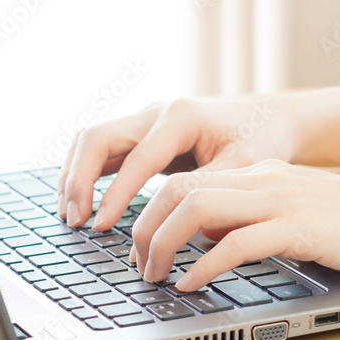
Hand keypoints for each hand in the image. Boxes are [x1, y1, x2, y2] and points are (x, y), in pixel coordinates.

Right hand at [56, 97, 294, 228]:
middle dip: (78, 179)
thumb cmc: (261, 139)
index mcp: (181, 118)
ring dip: (74, 176)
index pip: (136, 159)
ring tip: (70, 216)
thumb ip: (211, 189)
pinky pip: (104, 149)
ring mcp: (147, 120)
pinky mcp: (144, 134)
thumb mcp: (246, 165)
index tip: (100, 226)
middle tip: (75, 220)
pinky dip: (86, 173)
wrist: (269, 117)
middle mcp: (157, 112)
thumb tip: (181, 225)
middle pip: (97, 137)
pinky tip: (81, 202)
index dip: (115, 194)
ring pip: (92, 140)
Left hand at [130, 159, 339, 290]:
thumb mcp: (301, 213)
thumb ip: (257, 219)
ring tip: (154, 276)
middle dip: (142, 228)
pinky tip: (191, 285)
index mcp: (263, 174)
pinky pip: (235, 243)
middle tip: (135, 265)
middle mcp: (265, 180)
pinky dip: (203, 266)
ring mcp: (282, 201)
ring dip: (161, 244)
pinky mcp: (300, 229)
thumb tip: (210, 239)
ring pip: (195, 209)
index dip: (151, 213)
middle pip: (178, 189)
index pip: (187, 180)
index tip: (140, 245)